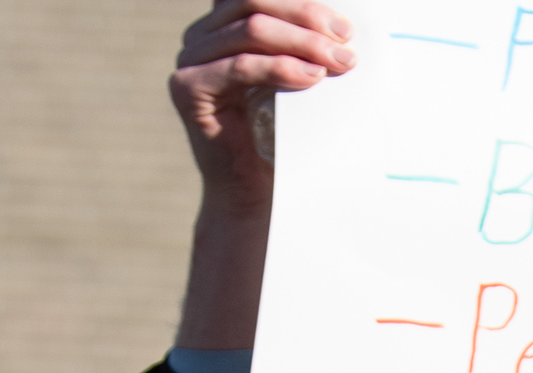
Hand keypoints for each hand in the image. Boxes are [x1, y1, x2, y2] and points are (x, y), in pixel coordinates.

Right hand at [172, 4, 353, 202]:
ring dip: (301, 43)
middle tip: (345, 43)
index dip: (302, 2)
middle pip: (254, 3)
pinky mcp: (187, 88)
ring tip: (337, 63)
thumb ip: (302, 47)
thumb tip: (340, 26)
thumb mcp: (294, 80)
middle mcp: (202, 35)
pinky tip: (311, 78)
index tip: (344, 27)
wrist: (254, 195)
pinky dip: (279, 68)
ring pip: (251, 30)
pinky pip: (240, 66)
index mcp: (225, 25)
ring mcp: (191, 59)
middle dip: (305, 18)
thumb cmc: (281, 138)